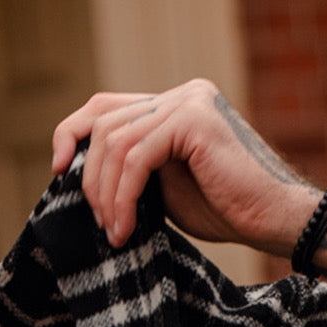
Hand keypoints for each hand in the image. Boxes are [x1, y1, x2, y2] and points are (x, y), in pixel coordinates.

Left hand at [51, 80, 320, 253]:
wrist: (270, 219)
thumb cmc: (223, 209)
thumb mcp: (161, 186)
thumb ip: (130, 170)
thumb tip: (75, 176)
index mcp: (171, 105)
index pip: (103, 107)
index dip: (71, 133)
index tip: (57, 171)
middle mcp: (180, 94)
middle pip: (104, 123)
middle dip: (90, 178)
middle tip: (99, 222)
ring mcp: (188, 101)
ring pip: (116, 142)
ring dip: (106, 194)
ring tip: (114, 231)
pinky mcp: (193, 120)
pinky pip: (137, 156)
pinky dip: (123, 196)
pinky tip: (124, 228)